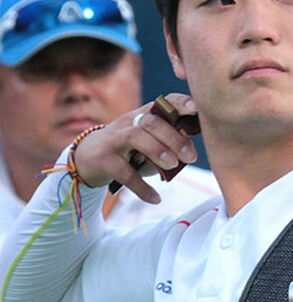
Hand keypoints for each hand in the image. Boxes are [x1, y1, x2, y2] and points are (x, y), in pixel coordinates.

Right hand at [72, 93, 199, 203]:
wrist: (87, 158)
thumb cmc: (128, 148)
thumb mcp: (148, 139)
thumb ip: (169, 141)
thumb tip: (190, 147)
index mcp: (144, 115)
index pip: (164, 103)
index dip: (180, 103)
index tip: (196, 109)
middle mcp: (128, 123)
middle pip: (151, 122)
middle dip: (173, 138)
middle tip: (191, 156)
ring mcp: (114, 140)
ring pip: (135, 137)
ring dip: (157, 151)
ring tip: (173, 165)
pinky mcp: (103, 160)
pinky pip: (124, 174)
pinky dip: (142, 187)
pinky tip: (156, 198)